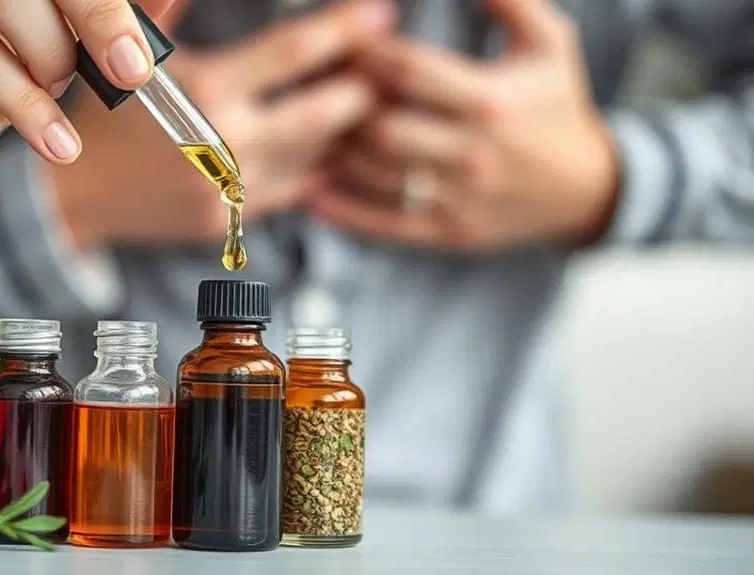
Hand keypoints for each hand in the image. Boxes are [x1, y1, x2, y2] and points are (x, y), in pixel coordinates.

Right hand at [0, 0, 177, 166]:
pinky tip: (58, 143)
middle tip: (131, 71)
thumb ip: (123, 14)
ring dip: (51, 61)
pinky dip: (27, 105)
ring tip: (61, 93)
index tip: (142, 48)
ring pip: (5, 4)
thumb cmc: (24, 63)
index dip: (108, 2)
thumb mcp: (85, 39)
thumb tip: (170, 0)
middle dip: (97, 17)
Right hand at [55, 0, 393, 247]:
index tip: (380, 16)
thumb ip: (174, 10)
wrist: (73, 194)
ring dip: (349, 130)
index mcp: (201, 91)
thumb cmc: (105, 115)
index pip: (292, 53)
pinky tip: (335, 149)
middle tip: (386, 69)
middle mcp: (222, 143)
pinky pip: (292, 193)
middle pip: (323, 112)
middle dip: (363, 86)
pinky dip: (319, 167)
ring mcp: (229, 190)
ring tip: (370, 106)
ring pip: (315, 157)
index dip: (343, 30)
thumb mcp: (138, 53)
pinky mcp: (229, 223)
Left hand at [315, 0, 619, 250]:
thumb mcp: (551, 44)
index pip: (410, 70)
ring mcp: (459, 197)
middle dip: (345, 103)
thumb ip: (511, 1)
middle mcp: (473, 153)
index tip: (346, 41)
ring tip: (316, 129)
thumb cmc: (559, 108)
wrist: (589, 189)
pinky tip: (314, 192)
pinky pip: (386, 224)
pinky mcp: (449, 232)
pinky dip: (344, 211)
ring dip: (338, 150)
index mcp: (492, 101)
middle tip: (320, 87)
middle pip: (382, 127)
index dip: (367, 52)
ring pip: (376, 174)